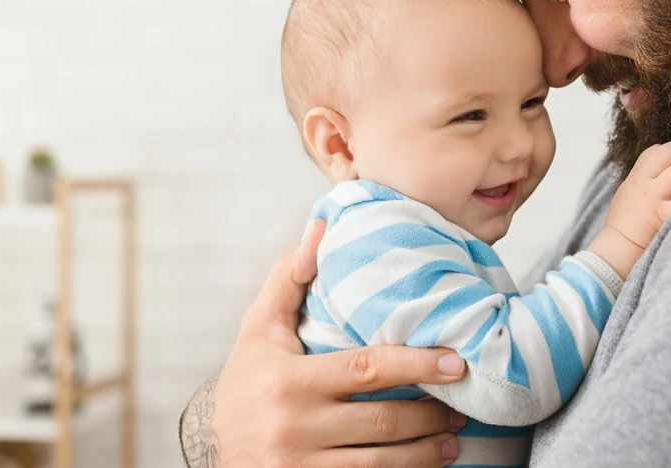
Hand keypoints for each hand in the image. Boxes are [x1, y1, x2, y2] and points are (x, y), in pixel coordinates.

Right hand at [180, 220, 469, 467]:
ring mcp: (300, 466)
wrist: (209, 450)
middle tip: (461, 405)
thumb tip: (321, 227)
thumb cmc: (246, 383)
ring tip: (452, 440)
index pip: (367, 370)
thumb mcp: (259, 330)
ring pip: (381, 464)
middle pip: (383, 422)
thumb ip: (291, 278)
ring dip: (425, 453)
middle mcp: (294, 427)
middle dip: (430, 416)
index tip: (456, 362)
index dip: (417, 365)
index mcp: (289, 381)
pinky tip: (425, 467)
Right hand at [588, 140, 670, 277]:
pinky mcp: (663, 215)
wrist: (616, 251)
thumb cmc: (624, 228)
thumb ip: (643, 183)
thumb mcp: (627, 196)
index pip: (655, 151)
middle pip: (670, 152)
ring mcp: (654, 198)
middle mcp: (644, 183)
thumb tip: (664, 175)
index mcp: (636, 178)